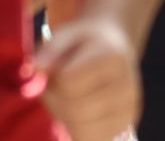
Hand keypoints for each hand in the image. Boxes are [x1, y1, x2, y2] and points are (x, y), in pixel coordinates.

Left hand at [38, 18, 140, 140]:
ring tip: (66, 102)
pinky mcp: (127, 124)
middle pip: (76, 109)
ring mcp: (129, 108)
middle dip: (55, 103)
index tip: (50, 75)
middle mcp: (127, 85)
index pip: (69, 82)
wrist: (116, 46)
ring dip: (65, 120)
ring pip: (83, 130)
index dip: (51, 82)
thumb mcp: (67, 34)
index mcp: (114, 57)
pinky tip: (77, 115)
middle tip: (53, 91)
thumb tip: (35, 70)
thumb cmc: (86, 42)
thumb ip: (50, 49)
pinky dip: (78, 131)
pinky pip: (93, 139)